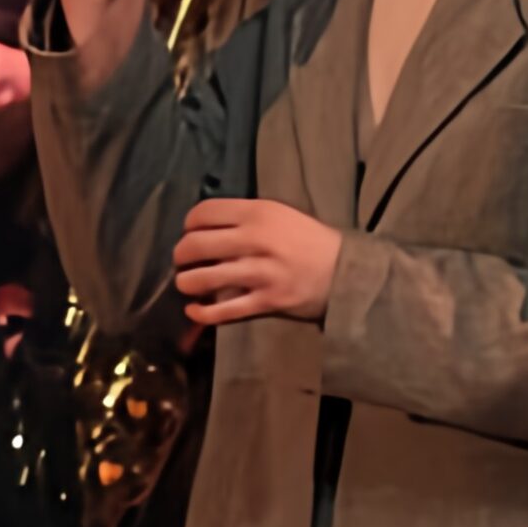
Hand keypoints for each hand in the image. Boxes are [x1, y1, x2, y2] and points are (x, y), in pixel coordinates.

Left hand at [171, 197, 340, 326]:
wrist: (347, 272)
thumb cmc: (308, 241)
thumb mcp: (279, 215)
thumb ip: (244, 218)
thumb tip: (203, 226)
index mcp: (257, 213)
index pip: (203, 213)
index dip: (188, 224)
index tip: (190, 233)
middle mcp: (256, 240)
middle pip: (195, 245)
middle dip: (180, 255)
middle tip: (183, 262)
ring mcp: (261, 273)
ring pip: (203, 278)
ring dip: (186, 283)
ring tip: (186, 284)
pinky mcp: (267, 302)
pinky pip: (223, 310)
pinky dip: (202, 313)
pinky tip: (194, 310)